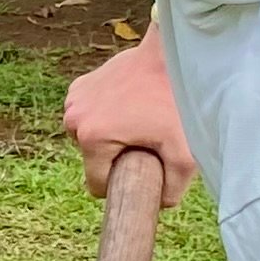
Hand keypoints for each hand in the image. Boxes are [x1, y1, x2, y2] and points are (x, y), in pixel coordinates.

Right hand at [62, 28, 195, 201]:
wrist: (173, 55)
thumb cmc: (178, 103)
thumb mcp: (186, 155)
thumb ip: (173, 190)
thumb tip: (159, 204)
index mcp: (92, 138)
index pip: (96, 184)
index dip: (120, 184)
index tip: (141, 172)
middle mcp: (74, 120)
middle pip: (92, 159)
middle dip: (116, 157)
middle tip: (146, 140)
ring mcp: (73, 101)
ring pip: (90, 137)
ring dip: (109, 136)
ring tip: (139, 120)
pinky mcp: (77, 86)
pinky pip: (89, 115)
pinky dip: (105, 115)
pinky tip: (129, 104)